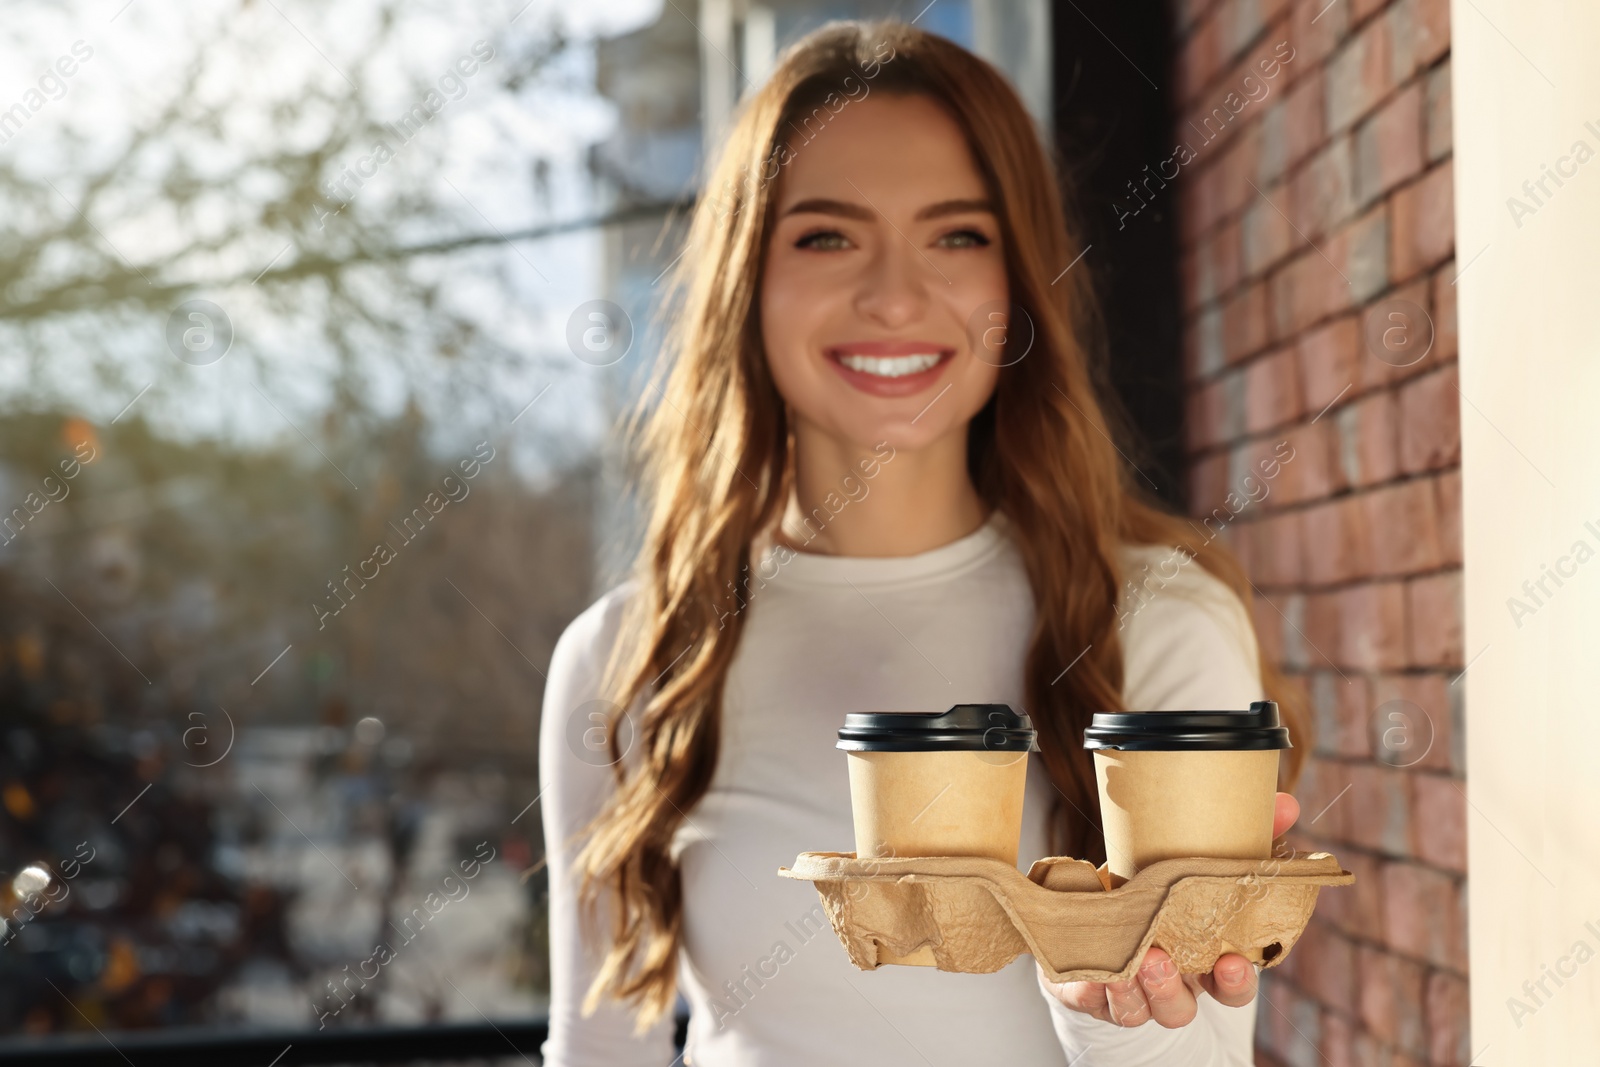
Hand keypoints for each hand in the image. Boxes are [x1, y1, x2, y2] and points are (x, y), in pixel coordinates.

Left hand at [1038, 792, 1300, 1026]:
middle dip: (1173, 989)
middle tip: (1161, 958)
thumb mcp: (1198, 857)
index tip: (1233, 961)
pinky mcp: (1092, 992)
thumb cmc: (1160, 887)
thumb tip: (1285, 803)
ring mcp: (1131, 993)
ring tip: (1127, 958)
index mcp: (1203, 961)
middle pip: (1182, 1008)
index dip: (1236, 981)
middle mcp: (1171, 985)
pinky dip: (1098, 989)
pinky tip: (1098, 970)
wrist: (1099, 908)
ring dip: (1134, 990)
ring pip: (1139, 1010)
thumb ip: (1245, 836)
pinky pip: (1095, 1001)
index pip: (1232, 986)